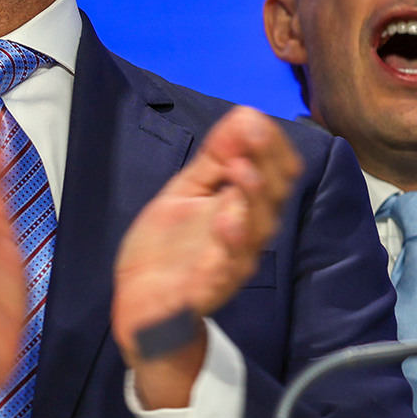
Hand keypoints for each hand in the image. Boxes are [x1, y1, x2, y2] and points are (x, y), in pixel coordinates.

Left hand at [112, 106, 300, 407]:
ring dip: (251, 200)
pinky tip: (226, 224)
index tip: (254, 119)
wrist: (141, 303)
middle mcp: (247, 234)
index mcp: (244, 206)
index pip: (275, 171)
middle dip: (265, 164)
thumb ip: (215, 158)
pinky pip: (225, 270)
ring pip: (255, 232)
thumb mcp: (186, 191)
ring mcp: (230, 262)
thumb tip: (246, 114)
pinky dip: (228, 248)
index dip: (269, 146)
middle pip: (272, 197)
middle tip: (252, 136)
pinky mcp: (208, 289)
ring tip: (241, 173)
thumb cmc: (169, 247)